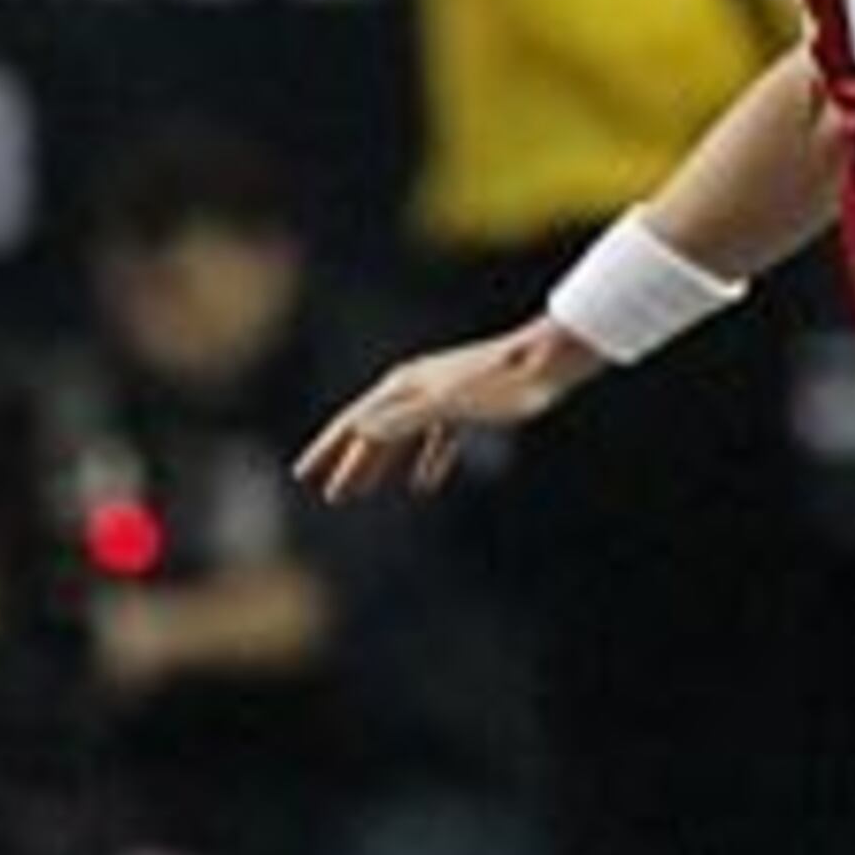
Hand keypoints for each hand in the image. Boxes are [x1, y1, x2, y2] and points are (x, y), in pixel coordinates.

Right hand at [291, 318, 603, 502]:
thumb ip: (404, 418)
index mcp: (404, 387)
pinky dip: (425, 461)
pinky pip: (435, 440)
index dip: (328, 451)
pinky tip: (423, 484)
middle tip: (330, 495)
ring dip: (381, 464)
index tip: (303, 475)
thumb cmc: (502, 381)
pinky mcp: (469, 406)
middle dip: (350, 464)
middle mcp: (416, 389)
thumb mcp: (448, 404)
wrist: (550, 359)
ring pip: (401, 437)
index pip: (354, 424)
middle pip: (374, 432)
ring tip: (364, 492)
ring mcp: (442, 397)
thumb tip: (360, 431)